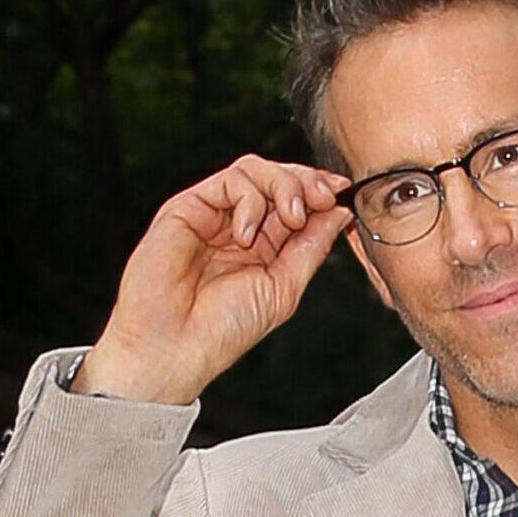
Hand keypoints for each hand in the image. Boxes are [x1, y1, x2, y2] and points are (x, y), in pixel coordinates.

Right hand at [72, 154, 353, 403]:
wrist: (174, 346)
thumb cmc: (224, 328)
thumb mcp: (285, 287)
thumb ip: (311, 247)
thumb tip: (341, 212)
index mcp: (266, 246)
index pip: (299, 202)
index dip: (321, 191)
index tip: (343, 194)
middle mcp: (240, 226)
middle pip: (279, 178)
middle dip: (307, 182)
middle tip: (322, 198)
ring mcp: (214, 215)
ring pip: (254, 170)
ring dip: (283, 186)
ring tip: (290, 218)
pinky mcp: (187, 207)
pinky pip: (227, 181)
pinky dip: (248, 199)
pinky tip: (245, 234)